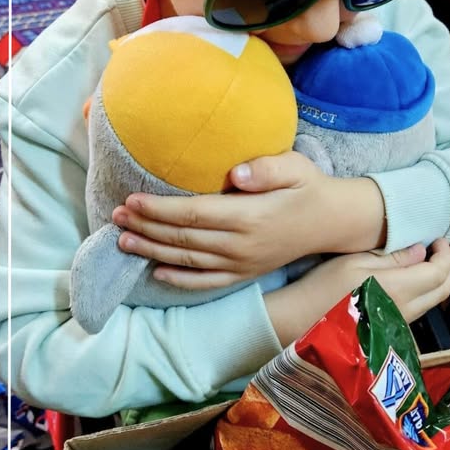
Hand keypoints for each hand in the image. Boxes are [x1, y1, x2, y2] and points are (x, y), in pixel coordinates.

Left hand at [112, 151, 385, 288]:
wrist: (334, 222)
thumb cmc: (310, 187)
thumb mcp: (296, 167)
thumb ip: (266, 168)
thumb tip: (234, 174)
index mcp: (250, 216)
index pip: (194, 213)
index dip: (159, 209)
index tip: (131, 199)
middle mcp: (242, 245)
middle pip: (183, 238)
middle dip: (146, 228)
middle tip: (115, 217)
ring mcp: (242, 263)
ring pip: (188, 261)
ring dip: (153, 251)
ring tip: (123, 241)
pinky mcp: (245, 274)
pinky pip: (207, 282)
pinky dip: (179, 280)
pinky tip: (156, 274)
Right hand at [266, 238, 449, 346]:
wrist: (301, 321)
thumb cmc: (323, 286)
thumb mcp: (356, 261)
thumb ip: (392, 258)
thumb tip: (420, 252)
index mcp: (399, 288)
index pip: (438, 272)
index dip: (444, 254)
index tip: (440, 239)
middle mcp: (406, 309)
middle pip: (442, 289)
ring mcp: (399, 322)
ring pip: (433, 301)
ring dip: (442, 279)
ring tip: (439, 260)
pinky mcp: (390, 329)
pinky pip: (420, 308)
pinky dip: (428, 290)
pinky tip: (420, 279)